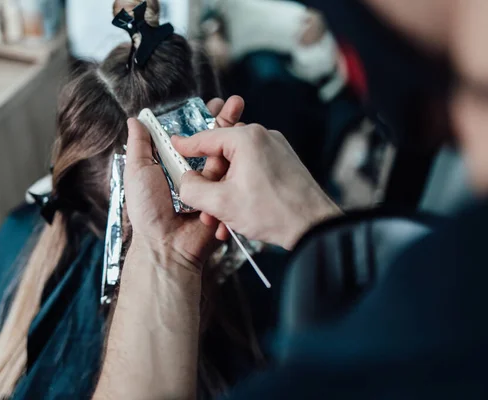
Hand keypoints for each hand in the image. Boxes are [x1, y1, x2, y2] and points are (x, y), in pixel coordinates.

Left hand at [123, 97, 244, 264]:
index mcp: (173, 165)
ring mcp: (210, 185)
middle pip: (212, 142)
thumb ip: (139, 145)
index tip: (214, 103)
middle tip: (235, 103)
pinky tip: (245, 146)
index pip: (190, 136)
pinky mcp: (222, 198)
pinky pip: (231, 179)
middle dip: (224, 122)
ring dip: (234, 137)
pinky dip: (237, 164)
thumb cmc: (147, 210)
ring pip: (225, 157)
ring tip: (242, 116)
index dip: (202, 119)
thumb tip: (135, 119)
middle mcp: (193, 172)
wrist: (166, 244)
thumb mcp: (138, 172)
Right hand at [173, 123, 341, 249]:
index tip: (173, 146)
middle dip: (210, 186)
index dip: (185, 146)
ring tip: (221, 221)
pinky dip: (241, 192)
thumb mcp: (220, 203)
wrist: (314, 227)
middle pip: (222, 157)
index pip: (206, 138)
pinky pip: (253, 174)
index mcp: (247, 138)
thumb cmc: (273, 212)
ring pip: (237, 169)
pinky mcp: (284, 165)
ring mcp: (276, 151)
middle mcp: (263, 138)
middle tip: (204, 208)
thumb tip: (184, 182)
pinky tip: (237, 218)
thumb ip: (192, 189)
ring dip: (225, 194)